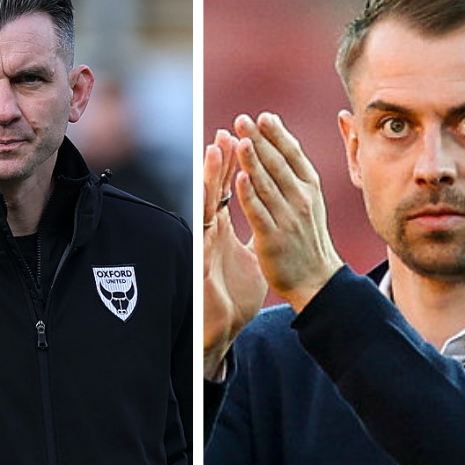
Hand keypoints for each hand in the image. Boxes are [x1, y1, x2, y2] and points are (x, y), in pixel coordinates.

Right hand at [203, 129, 265, 379]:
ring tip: (215, 152)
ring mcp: (204, 250)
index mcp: (221, 231)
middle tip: (227, 133)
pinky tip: (212, 201)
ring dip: (210, 182)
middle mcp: (210, 235)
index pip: (226, 191)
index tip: (241, 138)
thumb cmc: (232, 296)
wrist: (222, 331)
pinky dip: (208, 221)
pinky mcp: (201, 269)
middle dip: (220, 163)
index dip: (234, 166)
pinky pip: (204, 242)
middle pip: (213, 193)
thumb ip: (252, 233)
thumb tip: (262, 214)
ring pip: (205, 209)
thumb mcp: (248, 258)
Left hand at [234, 112, 344, 312]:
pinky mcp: (272, 238)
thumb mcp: (310, 200)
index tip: (263, 116)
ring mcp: (288, 219)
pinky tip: (239, 178)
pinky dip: (249, 195)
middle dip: (259, 140)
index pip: (293, 155)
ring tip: (239, 140)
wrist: (317, 280)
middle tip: (243, 120)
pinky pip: (258, 213)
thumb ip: (294, 171)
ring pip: (266, 185)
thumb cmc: (308, 238)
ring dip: (252, 161)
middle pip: (277, 165)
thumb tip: (280, 137)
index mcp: (310, 189)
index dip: (278, 135)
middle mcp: (301, 200)